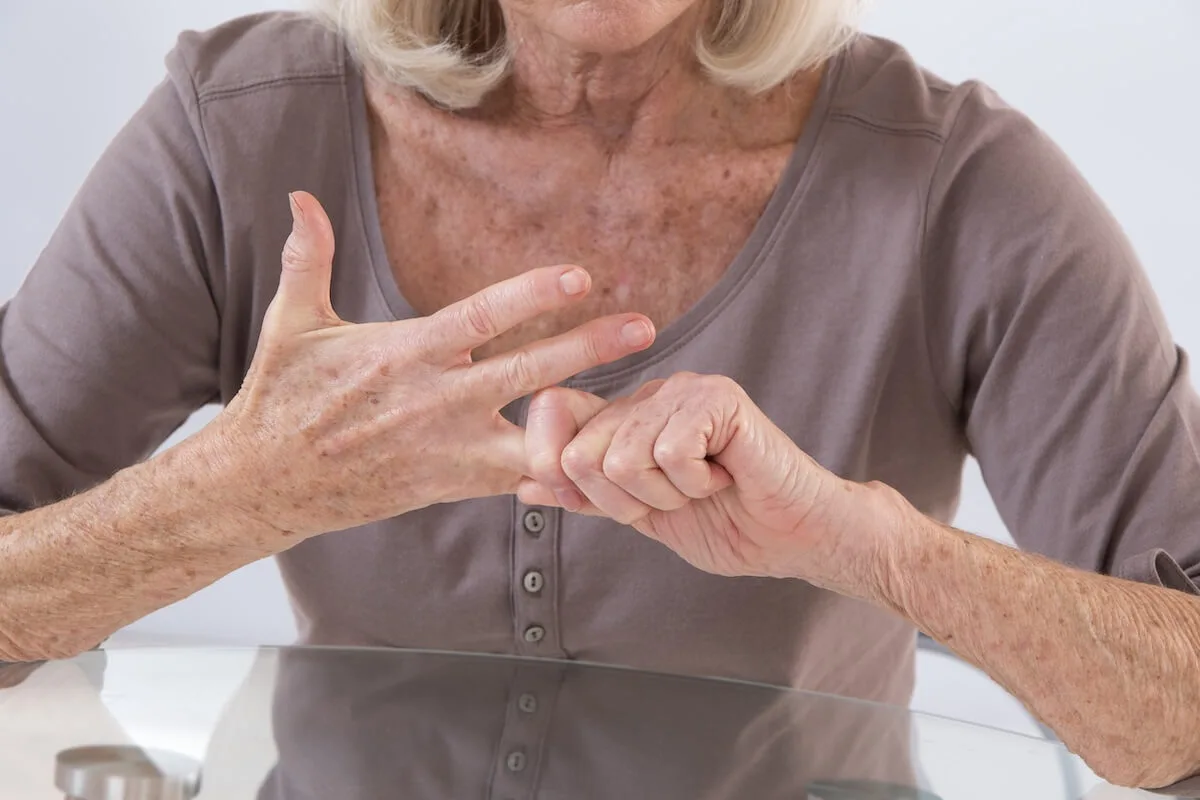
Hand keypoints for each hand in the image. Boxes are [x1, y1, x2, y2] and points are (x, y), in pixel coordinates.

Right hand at [206, 191, 654, 538]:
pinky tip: (602, 461)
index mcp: (404, 353)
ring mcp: (447, 448)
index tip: (582, 277)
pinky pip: (518, 480)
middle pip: (527, 371)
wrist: (267, 483)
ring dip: (587, 421)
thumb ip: (307, 259)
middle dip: (588, 348)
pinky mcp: (451, 485)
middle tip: (642, 327)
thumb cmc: (282, 398)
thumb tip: (299, 195)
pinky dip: (558, 472)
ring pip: (534, 436)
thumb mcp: (291, 324)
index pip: (482, 317)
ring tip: (643, 407)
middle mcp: (435, 400)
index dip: (534, 296)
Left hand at [519, 374, 894, 592]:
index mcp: (626, 416)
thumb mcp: (641, 516)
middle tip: (678, 498)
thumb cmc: (728, 525)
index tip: (619, 503)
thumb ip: (585, 495)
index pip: (552, 415)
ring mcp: (683, 390)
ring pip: (621, 458)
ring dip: (666, 496)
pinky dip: (695, 484)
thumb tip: (523, 484)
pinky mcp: (717, 397)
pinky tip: (726, 476)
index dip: (561, 470)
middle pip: (579, 453)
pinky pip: (668, 453)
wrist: (794, 539)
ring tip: (705, 487)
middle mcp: (649, 394)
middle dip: (625, 501)